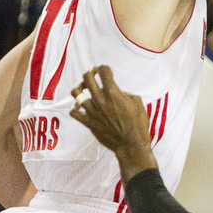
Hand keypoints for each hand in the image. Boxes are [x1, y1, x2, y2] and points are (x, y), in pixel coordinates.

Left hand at [70, 66, 155, 181]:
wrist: (131, 144)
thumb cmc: (138, 124)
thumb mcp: (137, 103)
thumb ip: (125, 94)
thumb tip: (118, 92)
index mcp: (114, 93)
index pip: (104, 72)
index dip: (104, 68)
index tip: (105, 69)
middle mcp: (100, 100)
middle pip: (87, 78)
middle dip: (90, 72)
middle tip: (92, 73)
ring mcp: (92, 111)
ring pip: (76, 93)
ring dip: (79, 88)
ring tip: (83, 88)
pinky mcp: (88, 122)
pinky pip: (74, 112)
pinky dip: (76, 108)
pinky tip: (81, 108)